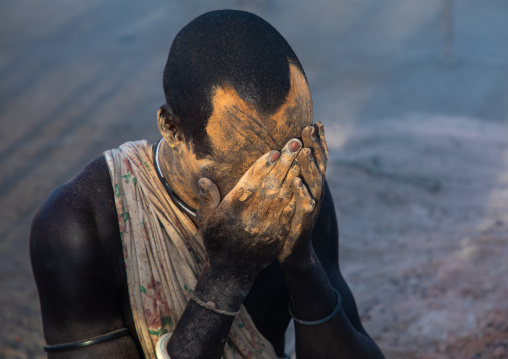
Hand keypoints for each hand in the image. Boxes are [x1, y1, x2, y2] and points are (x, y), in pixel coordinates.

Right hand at [196, 139, 302, 279]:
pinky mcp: (278, 234)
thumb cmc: (216, 241)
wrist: (231, 272)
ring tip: (304, 155)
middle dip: (285, 162)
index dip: (263, 167)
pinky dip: (297, 195)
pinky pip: (289, 212)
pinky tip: (303, 180)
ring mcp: (267, 226)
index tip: (274, 151)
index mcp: (232, 210)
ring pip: (283, 195)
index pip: (250, 184)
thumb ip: (207, 198)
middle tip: (296, 142)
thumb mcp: (205, 220)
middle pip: (271, 185)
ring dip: (294, 174)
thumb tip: (204, 178)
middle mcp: (251, 217)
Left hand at [278, 122, 327, 262]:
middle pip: (318, 165)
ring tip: (305, 151)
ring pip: (313, 182)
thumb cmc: (291, 218)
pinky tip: (295, 181)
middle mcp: (315, 191)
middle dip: (315, 145)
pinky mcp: (303, 220)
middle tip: (309, 127)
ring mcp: (311, 205)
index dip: (319, 141)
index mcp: (312, 183)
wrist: (295, 250)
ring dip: (310, 166)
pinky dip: (301, 192)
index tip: (316, 121)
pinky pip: (304, 205)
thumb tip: (292, 151)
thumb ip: (296, 172)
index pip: (318, 157)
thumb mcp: (294, 193)